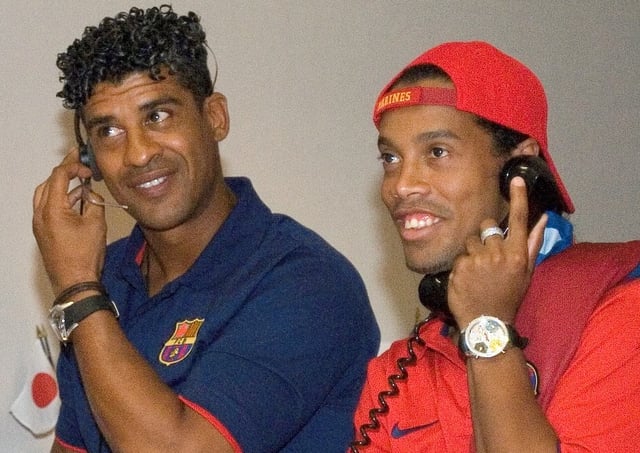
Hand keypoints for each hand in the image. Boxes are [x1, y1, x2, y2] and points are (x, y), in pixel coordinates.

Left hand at [33, 149, 106, 295]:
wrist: (75, 282)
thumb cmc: (85, 255)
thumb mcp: (96, 224)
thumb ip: (93, 202)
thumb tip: (90, 193)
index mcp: (52, 209)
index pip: (58, 176)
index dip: (73, 166)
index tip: (87, 165)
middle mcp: (40, 214)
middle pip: (48, 183)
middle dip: (64, 172)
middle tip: (80, 165)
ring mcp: (39, 224)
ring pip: (46, 195)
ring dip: (62, 186)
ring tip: (81, 184)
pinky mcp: (43, 232)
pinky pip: (48, 208)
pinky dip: (61, 200)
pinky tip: (77, 202)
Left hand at [447, 176, 546, 327]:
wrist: (486, 321)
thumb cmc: (508, 296)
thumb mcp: (526, 272)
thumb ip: (533, 243)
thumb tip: (543, 219)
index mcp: (518, 255)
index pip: (519, 220)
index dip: (518, 197)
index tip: (516, 180)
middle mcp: (499, 254)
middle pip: (488, 226)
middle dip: (486, 236)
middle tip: (488, 257)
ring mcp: (478, 260)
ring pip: (471, 240)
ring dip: (472, 252)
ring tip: (478, 272)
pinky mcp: (460, 266)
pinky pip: (459, 255)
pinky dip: (462, 265)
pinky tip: (467, 279)